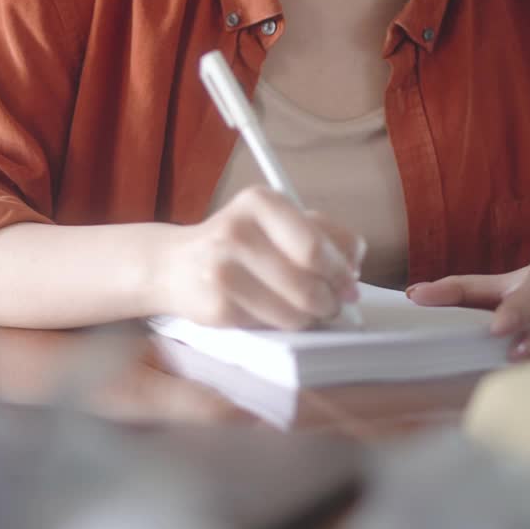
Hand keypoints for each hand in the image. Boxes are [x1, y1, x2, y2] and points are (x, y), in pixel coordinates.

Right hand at [156, 186, 363, 329]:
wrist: (175, 264)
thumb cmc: (240, 242)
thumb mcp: (277, 220)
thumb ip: (324, 233)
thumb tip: (354, 268)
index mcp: (259, 202)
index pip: (315, 246)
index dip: (341, 271)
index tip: (350, 283)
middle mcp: (236, 232)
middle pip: (308, 283)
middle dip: (331, 299)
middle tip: (333, 303)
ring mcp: (222, 272)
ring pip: (294, 312)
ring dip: (311, 317)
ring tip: (307, 309)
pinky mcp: (216, 308)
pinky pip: (272, 326)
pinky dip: (284, 324)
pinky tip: (275, 311)